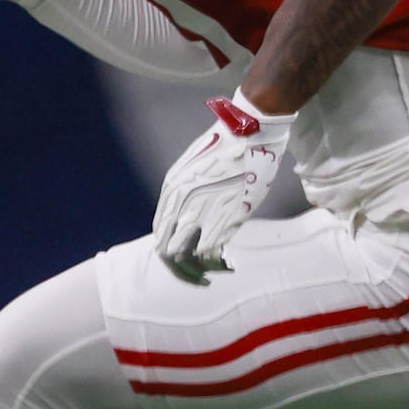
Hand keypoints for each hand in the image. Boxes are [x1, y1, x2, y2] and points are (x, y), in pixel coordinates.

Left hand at [152, 93, 286, 279]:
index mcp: (172, 191)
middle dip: (178, 266)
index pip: (160, 233)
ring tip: (207, 274)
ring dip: (197, 268)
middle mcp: (184, 202)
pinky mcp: (232, 212)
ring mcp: (207, 208)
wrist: (249, 132)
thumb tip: (181, 220)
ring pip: (190, 253)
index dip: (167, 249)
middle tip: (193, 275)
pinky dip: (216, 259)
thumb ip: (184, 195)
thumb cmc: (222, 149)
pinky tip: (222, 262)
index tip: (178, 258)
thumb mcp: (190, 171)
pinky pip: (214, 247)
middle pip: (169, 249)